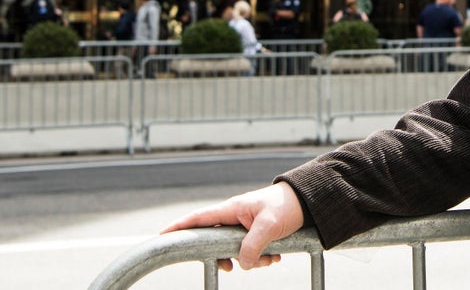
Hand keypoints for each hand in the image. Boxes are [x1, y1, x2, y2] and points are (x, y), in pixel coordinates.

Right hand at [162, 181, 304, 270]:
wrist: (308, 202)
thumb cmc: (287, 205)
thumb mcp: (269, 225)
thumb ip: (253, 245)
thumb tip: (240, 264)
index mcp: (232, 209)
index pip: (199, 218)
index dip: (179, 227)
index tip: (161, 235)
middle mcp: (235, 217)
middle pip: (215, 242)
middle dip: (225, 257)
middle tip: (232, 266)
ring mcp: (244, 226)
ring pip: (235, 250)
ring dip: (251, 260)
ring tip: (269, 258)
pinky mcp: (256, 234)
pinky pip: (250, 252)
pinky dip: (261, 258)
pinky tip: (275, 256)